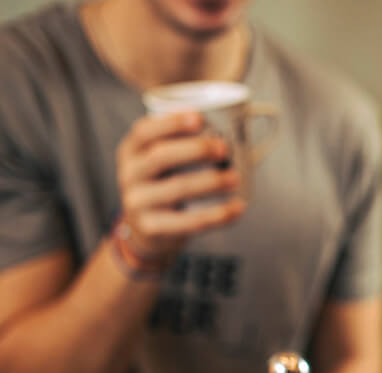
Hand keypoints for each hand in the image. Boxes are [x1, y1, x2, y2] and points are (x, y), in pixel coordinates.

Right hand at [115, 111, 244, 256]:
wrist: (146, 230)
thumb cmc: (161, 187)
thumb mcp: (159, 163)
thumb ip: (178, 146)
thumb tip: (221, 134)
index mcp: (131, 152)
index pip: (144, 131)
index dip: (171, 123)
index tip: (199, 118)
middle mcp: (130, 174)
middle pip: (160, 156)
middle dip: (196, 149)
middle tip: (224, 148)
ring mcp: (138, 202)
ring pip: (178, 188)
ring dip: (212, 181)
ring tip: (235, 178)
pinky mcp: (152, 227)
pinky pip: (190, 221)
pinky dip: (218, 214)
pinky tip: (237, 207)